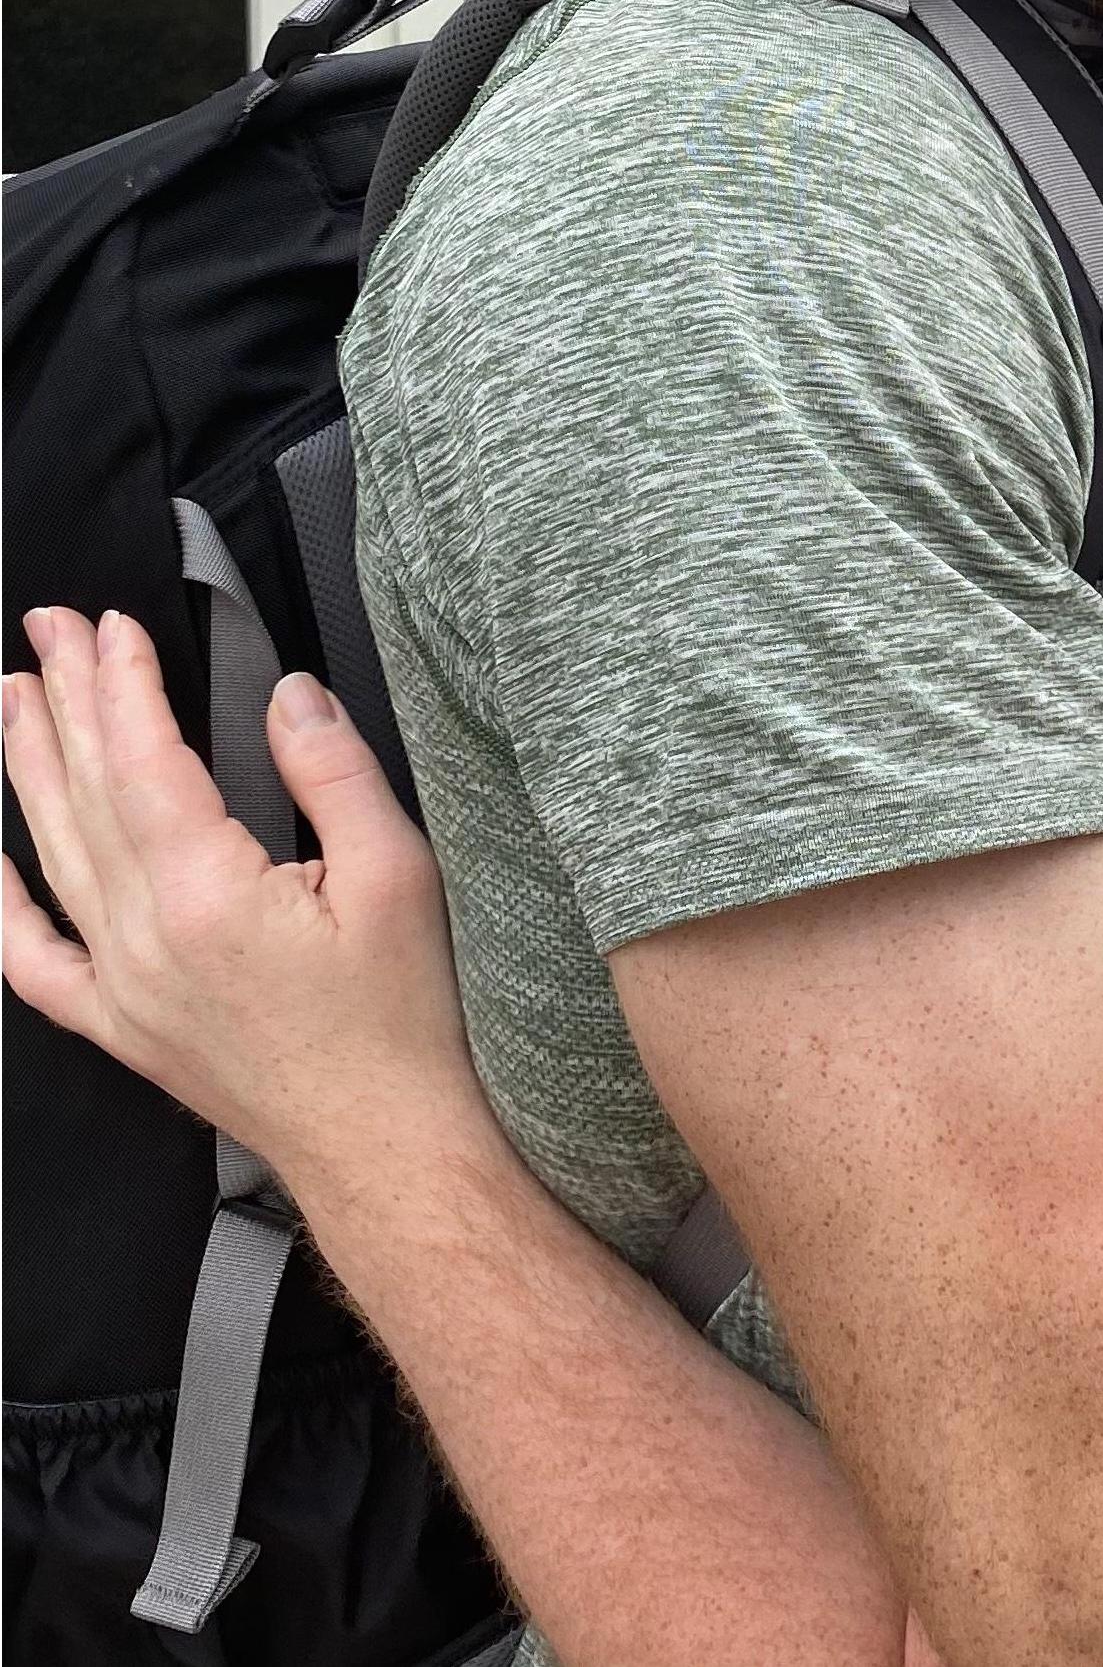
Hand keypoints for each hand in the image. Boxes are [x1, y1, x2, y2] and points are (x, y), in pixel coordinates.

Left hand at [2, 605, 497, 1199]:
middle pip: (86, 796)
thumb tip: (288, 697)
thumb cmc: (401, 1016)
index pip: (142, 763)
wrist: (382, 1136)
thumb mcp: (398, 874)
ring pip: (54, 856)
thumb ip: (334, 775)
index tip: (112, 627)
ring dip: (31, 769)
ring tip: (13, 699)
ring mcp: (120, 987)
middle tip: (46, 631)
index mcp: (208, 896)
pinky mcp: (119, 1025)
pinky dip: (2, 904)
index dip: (123, 687)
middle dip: (63, 702)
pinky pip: (34, 960)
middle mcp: (144, 940)